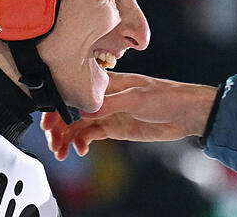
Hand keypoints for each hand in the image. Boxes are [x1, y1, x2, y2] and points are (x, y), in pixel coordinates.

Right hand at [41, 71, 217, 160]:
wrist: (188, 113)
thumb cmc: (167, 97)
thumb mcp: (139, 98)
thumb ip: (111, 103)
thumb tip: (84, 108)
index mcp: (109, 84)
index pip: (75, 92)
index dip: (59, 107)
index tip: (48, 123)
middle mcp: (105, 98)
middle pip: (73, 111)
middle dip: (59, 126)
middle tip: (53, 143)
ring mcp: (110, 113)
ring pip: (80, 125)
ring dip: (67, 138)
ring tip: (62, 152)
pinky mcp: (116, 127)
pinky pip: (92, 135)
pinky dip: (82, 143)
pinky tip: (80, 151)